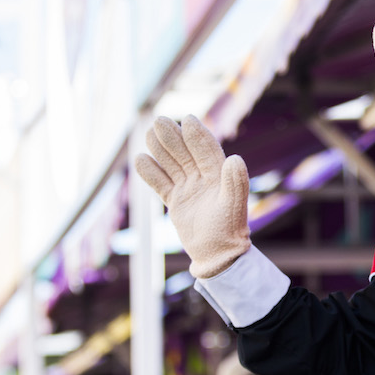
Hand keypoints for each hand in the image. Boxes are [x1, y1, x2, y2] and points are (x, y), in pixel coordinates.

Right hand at [134, 115, 250, 278]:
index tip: (188, 119)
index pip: (206, 151)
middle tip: (159, 120)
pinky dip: (151, 173)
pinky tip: (140, 159)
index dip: (197, 135)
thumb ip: (235, 183)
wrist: (217, 255)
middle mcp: (203, 178)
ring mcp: (189, 188)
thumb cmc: (229, 231)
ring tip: (148, 133)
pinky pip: (161, 183)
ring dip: (161, 150)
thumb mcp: (233, 207)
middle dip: (173, 137)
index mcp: (219, 176)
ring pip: (172, 165)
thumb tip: (235, 158)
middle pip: (185, 153)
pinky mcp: (177, 201)